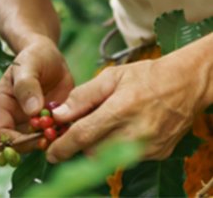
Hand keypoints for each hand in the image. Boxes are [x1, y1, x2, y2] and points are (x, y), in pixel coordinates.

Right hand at [0, 36, 73, 151]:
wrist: (49, 56)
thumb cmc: (34, 56)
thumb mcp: (28, 65)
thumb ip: (27, 86)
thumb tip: (32, 111)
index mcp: (2, 105)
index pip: (1, 134)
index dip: (16, 142)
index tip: (37, 137)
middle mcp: (15, 116)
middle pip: (20, 143)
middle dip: (37, 142)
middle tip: (55, 134)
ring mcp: (32, 120)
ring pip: (39, 141)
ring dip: (51, 140)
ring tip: (65, 127)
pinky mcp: (49, 120)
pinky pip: (54, 134)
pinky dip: (62, 134)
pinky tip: (72, 125)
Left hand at [46, 54, 208, 162]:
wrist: (184, 84)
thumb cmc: (146, 76)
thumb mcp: (112, 76)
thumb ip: (83, 96)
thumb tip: (59, 114)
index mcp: (122, 109)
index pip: (83, 135)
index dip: (63, 146)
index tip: (51, 152)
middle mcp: (136, 133)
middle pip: (93, 151)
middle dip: (80, 143)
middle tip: (80, 128)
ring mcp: (148, 147)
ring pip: (108, 157)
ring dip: (97, 145)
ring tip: (105, 124)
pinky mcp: (157, 153)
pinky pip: (126, 157)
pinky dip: (116, 146)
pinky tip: (123, 129)